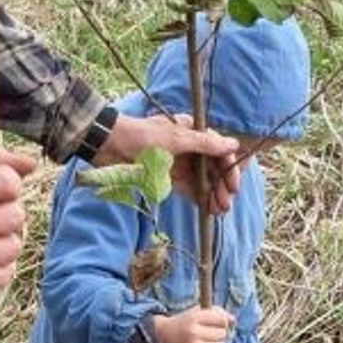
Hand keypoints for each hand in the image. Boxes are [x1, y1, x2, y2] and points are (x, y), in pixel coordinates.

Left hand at [94, 113, 241, 213]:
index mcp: (193, 131)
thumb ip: (205, 143)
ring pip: (200, 179)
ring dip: (210, 194)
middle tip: (226, 204)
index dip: (228, 168)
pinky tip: (204, 208)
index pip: (219, 150)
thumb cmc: (142, 137)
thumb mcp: (176, 139)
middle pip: (211, 167)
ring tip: (218, 211)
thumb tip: (233, 144)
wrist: (109, 145)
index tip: (233, 186)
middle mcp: (188, 146)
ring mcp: (177, 162)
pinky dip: (196, 197)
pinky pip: (186, 187)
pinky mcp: (166, 176)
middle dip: (220, 186)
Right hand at [153, 306, 232, 342]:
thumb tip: (234, 319)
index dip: (223, 322)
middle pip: (222, 334)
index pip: (221, 319)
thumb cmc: (184, 323)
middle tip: (212, 335)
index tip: (217, 324)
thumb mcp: (196, 313)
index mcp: (194, 317)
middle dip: (220, 334)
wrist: (162, 338)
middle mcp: (193, 331)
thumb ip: (216, 312)